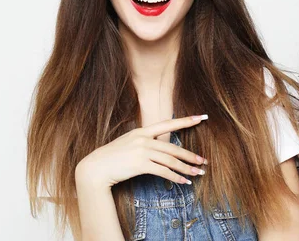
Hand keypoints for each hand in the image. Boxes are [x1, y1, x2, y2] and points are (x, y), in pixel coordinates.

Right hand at [75, 116, 207, 189]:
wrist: (95, 168)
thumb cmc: (112, 157)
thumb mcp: (128, 142)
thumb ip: (144, 141)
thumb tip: (158, 145)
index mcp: (142, 131)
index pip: (168, 123)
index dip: (185, 121)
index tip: (200, 117)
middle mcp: (144, 139)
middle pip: (173, 147)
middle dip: (190, 155)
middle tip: (203, 161)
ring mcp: (142, 151)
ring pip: (170, 160)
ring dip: (186, 168)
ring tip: (197, 173)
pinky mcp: (140, 165)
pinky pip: (163, 171)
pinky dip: (175, 177)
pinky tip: (183, 181)